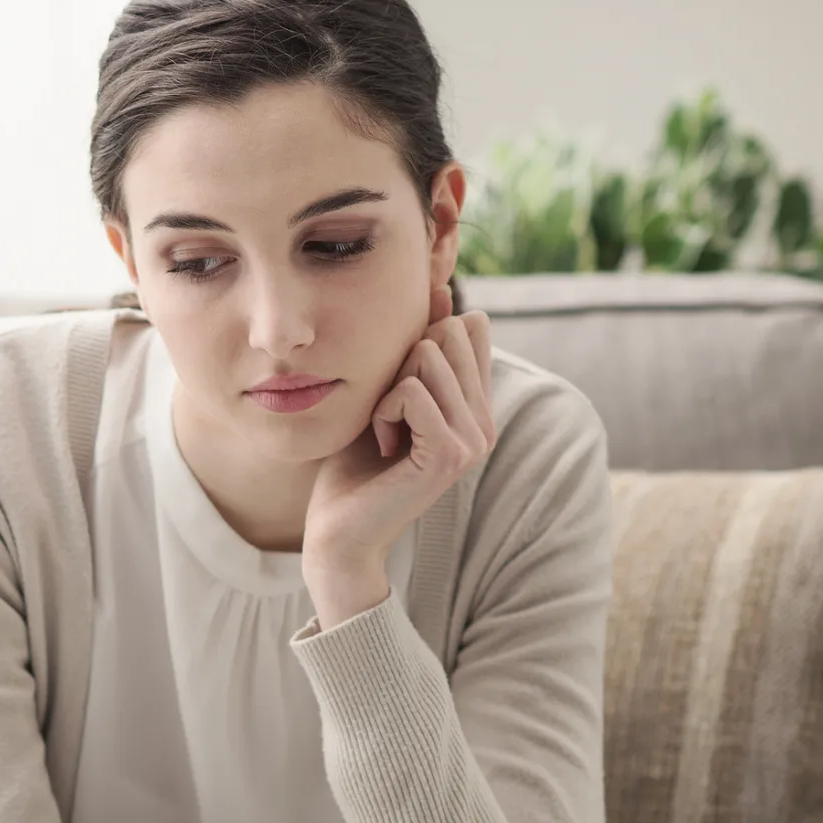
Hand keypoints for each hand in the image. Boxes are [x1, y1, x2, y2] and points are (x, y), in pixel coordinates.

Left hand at [303, 293, 496, 629]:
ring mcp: (474, 439)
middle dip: (400, 365)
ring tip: (384, 434)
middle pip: (446, 333)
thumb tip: (441, 291)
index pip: (467, 329)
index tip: (396, 393)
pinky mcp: (451, 454)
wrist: (337, 532)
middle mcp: (485, 422)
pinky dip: (383, 411)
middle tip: (388, 417)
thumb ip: (415, 348)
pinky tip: (381, 446)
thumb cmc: (351, 467)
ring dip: (387, 391)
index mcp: (477, 407)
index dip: (419, 342)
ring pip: (427, 356)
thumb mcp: (385, 394)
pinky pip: (412, 391)